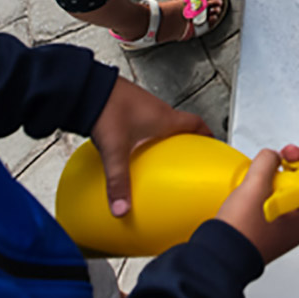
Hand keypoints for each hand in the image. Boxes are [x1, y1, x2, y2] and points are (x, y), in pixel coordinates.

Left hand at [91, 76, 211, 216]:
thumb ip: (119, 182)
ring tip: (158, 154)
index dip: (206, 133)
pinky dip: (145, 132)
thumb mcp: (116, 151)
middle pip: (179, 123)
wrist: (86, 88)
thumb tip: (122, 209)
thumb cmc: (108, 109)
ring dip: (163, 135)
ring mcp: (142, 105)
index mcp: (164, 118)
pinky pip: (144, 120)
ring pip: (160, 121)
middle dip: (184, 139)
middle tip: (185, 155)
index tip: (211, 142)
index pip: (195, 123)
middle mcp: (157, 109)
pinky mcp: (127, 104)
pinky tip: (131, 145)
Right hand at [217, 145, 298, 261]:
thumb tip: (271, 156)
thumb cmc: (240, 233)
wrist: (217, 256)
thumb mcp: (256, 186)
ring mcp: (279, 227)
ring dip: (281, 174)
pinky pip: (273, 201)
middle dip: (297, 165)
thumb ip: (267, 162)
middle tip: (283, 155)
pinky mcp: (263, 227)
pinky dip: (268, 187)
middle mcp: (294, 225)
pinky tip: (255, 182)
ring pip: (289, 193)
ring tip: (265, 167)